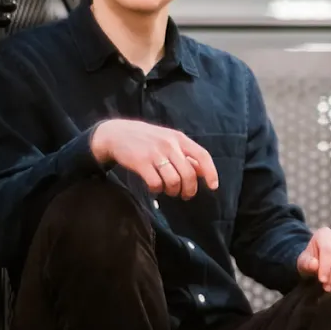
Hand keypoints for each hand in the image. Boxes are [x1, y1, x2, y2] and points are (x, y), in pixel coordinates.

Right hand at [91, 119, 217, 198]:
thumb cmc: (148, 140)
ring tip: (169, 190)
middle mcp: (170, 145)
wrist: (117, 134)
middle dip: (189, 189)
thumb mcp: (169, 141)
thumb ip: (186, 155)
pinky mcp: (141, 162)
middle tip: (185, 195)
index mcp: (179, 138)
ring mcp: (155, 153)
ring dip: (173, 191)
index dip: (211, 172)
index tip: (213, 186)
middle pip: (189, 174)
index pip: (202, 155)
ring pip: (174, 181)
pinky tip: (154, 187)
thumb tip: (203, 171)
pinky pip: (156, 184)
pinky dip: (157, 190)